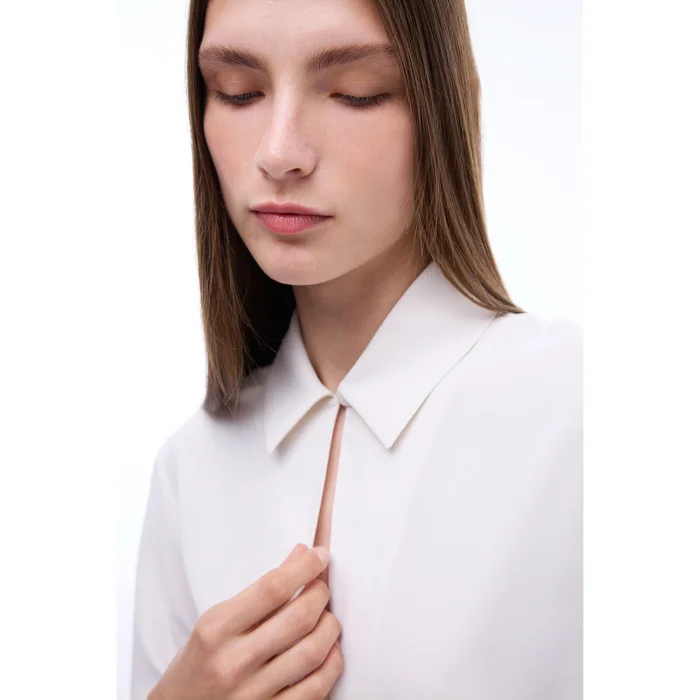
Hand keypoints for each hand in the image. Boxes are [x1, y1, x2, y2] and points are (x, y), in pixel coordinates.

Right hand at [148, 544, 343, 699]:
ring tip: (327, 617)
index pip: (272, 588)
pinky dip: (331, 664)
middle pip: (298, 617)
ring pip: (313, 651)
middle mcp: (234, 662)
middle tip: (321, 586)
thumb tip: (299, 556)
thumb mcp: (214, 623)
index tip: (320, 555)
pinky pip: (316, 688)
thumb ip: (259, 592)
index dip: (304, 567)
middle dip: (320, 594)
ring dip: (330, 627)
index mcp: (216, 629)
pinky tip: (329, 650)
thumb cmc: (197, 665)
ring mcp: (253, 694)